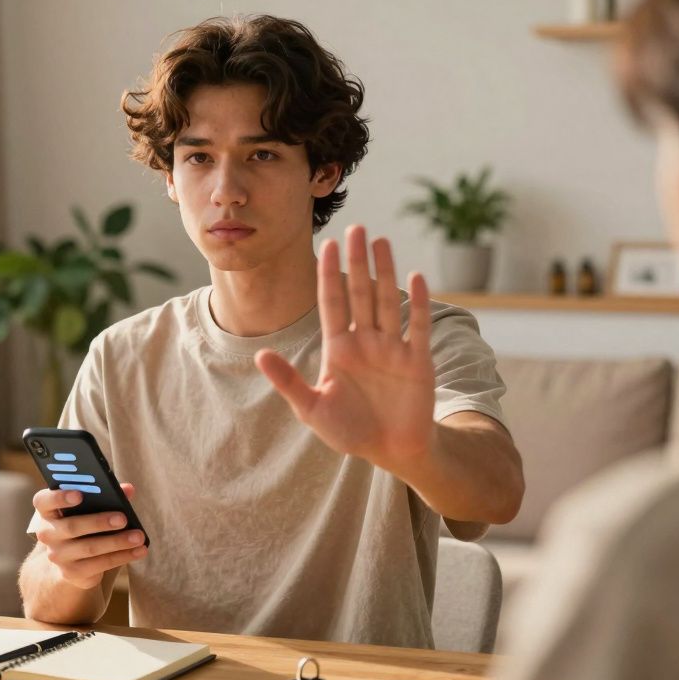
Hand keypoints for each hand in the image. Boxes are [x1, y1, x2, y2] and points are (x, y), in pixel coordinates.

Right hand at [31, 483, 147, 589]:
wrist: (70, 559)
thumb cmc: (82, 522)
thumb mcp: (88, 507)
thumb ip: (106, 494)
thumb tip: (128, 489)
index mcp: (47, 511)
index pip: (43, 501)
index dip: (59, 497)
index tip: (79, 494)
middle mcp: (47, 534)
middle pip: (71, 526)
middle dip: (99, 522)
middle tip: (123, 518)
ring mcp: (58, 555)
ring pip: (89, 548)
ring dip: (116, 542)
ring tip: (138, 536)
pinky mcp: (72, 572)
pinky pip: (99, 565)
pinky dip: (122, 556)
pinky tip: (138, 550)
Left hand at [255, 225, 436, 467]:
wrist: (391, 451)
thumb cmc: (350, 431)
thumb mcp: (312, 409)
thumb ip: (288, 381)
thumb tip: (259, 355)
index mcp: (339, 348)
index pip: (332, 303)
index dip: (330, 275)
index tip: (327, 245)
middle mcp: (366, 342)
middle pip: (360, 294)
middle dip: (357, 262)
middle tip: (356, 227)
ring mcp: (392, 349)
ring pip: (388, 302)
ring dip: (385, 272)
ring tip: (382, 241)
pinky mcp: (417, 361)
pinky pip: (418, 327)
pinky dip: (419, 303)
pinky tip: (416, 277)